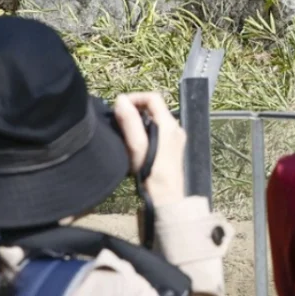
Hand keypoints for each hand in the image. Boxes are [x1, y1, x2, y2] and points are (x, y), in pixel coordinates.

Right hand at [115, 92, 186, 206]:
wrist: (165, 197)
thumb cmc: (150, 172)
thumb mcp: (136, 145)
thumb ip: (129, 121)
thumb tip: (121, 100)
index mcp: (169, 124)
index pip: (153, 98)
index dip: (135, 98)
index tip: (119, 106)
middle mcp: (176, 128)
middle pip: (154, 109)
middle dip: (135, 110)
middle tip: (119, 119)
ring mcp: (176, 138)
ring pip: (155, 121)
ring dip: (139, 122)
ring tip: (124, 132)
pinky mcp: (172, 148)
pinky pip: (158, 132)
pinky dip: (145, 131)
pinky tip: (134, 144)